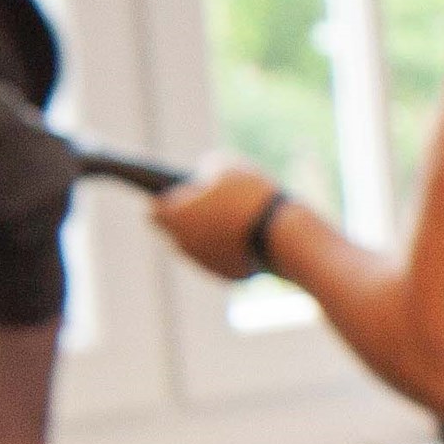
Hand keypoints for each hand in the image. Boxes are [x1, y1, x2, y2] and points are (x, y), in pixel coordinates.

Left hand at [150, 161, 283, 281]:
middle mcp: (184, 245)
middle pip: (174, 231)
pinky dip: (225, 248)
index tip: (167, 190)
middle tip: (192, 202)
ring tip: (214, 217)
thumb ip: (209, 168)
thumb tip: (206, 176)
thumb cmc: (253, 197)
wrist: (286, 237)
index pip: (156, 209)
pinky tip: (234, 235)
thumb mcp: (229, 167)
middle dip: (182, 218)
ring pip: (196, 247)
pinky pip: (220, 259)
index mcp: (175, 216)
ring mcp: (206, 263)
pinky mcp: (228, 276)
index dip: (164, 197)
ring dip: (203, 234)